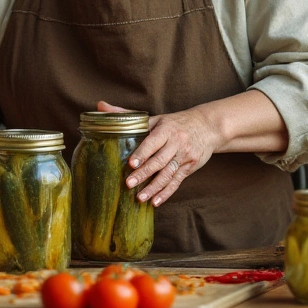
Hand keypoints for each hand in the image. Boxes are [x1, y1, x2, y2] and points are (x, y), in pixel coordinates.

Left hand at [96, 100, 220, 207]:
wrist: (207, 127)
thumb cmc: (175, 123)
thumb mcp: (155, 117)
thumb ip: (127, 115)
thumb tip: (100, 105)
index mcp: (166, 129)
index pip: (153, 142)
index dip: (142, 153)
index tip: (131, 163)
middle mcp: (177, 143)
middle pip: (159, 160)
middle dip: (144, 173)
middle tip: (129, 184)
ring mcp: (184, 156)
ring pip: (168, 174)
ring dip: (154, 188)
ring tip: (140, 198)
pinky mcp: (189, 168)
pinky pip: (177, 182)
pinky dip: (166, 193)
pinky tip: (155, 201)